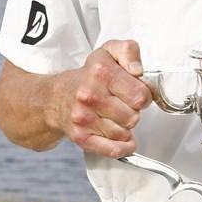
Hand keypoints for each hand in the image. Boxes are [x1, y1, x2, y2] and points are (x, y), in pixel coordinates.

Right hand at [55, 39, 151, 157]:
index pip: (139, 95)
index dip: (144, 95)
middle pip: (133, 116)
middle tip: (123, 104)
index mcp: (101, 73)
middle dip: (133, 111)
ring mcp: (83, 118)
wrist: (56, 97)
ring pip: (124, 133)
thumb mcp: (109, 52)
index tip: (137, 93)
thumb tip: (137, 70)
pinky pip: (113, 150)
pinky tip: (124, 139)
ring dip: (125, 127)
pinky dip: (123, 147)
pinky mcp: (80, 137)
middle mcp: (90, 96)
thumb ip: (129, 51)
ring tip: (115, 115)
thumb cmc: (89, 76)